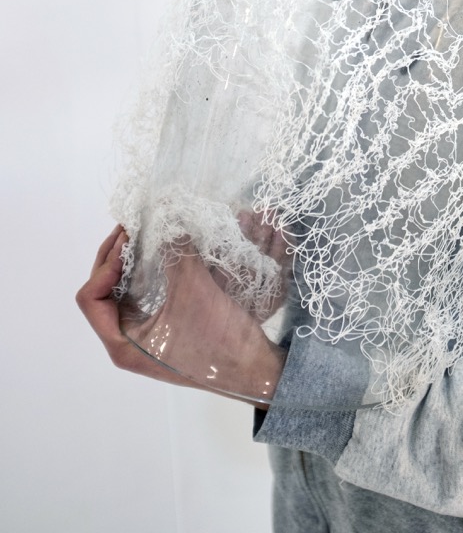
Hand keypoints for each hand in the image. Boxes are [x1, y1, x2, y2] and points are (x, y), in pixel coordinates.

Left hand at [77, 226, 285, 405]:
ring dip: (129, 263)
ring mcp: (143, 339)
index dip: (106, 264)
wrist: (253, 370)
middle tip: (133, 227)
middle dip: (115, 257)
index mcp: (122, 343)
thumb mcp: (194, 290)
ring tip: (143, 235)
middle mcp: (126, 343)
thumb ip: (175, 250)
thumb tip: (166, 211)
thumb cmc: (217, 337)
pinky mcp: (161, 332)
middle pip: (103, 293)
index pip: (92, 297)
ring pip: (122, 294)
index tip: (130, 240)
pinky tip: (160, 255)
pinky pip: (142, 299)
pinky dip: (146, 275)